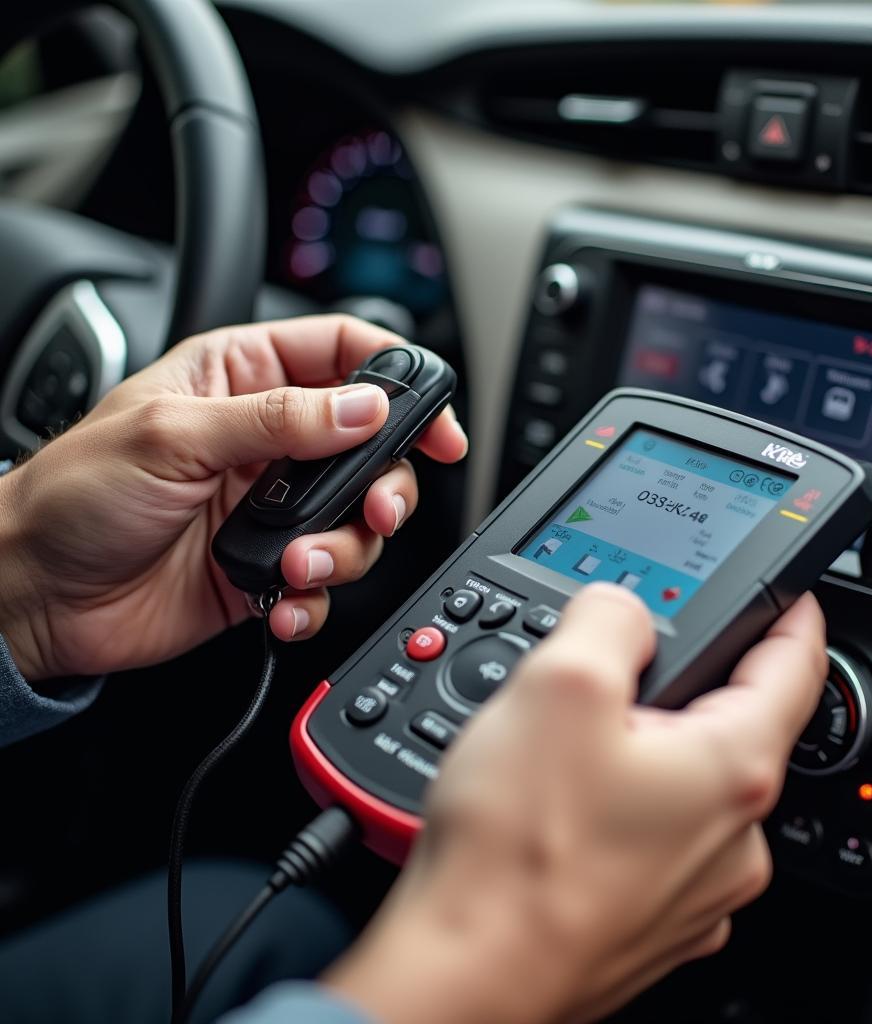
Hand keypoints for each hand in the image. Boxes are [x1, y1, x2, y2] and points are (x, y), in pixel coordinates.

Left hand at [0, 316, 466, 679]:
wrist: (35, 595)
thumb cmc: (75, 494)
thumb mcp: (173, 435)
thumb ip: (278, 420)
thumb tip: (364, 409)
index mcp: (242, 379)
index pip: (344, 356)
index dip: (400, 381)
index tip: (436, 422)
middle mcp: (267, 440)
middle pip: (374, 446)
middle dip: (387, 483)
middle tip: (375, 507)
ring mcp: (273, 506)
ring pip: (359, 519)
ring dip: (344, 548)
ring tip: (298, 563)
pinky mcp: (270, 566)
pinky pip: (326, 579)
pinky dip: (316, 596)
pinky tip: (283, 599)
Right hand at [324, 584, 825, 1023]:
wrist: (466, 976)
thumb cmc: (514, 853)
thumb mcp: (558, 684)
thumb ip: (608, 620)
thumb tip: (623, 610)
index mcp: (732, 768)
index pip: (796, 665)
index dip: (792, 613)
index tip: (790, 593)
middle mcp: (731, 837)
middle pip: (729, 724)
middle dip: (679, 687)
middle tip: (611, 675)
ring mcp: (695, 888)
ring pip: (684, 783)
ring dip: (641, 752)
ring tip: (566, 753)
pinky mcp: (652, 919)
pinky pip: (652, 836)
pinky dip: (620, 808)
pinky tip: (560, 810)